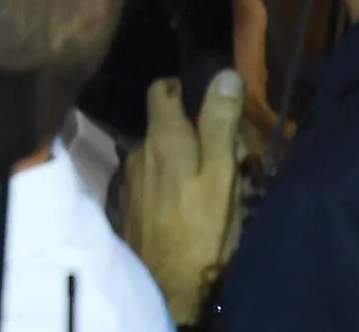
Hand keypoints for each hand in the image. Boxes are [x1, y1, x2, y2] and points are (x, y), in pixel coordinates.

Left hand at [116, 69, 245, 323]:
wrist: (166, 284)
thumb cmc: (200, 227)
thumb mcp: (221, 173)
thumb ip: (220, 124)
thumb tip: (225, 74)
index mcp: (161, 136)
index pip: (161, 88)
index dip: (184, 87)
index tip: (210, 103)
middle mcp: (138, 149)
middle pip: (165, 125)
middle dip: (193, 131)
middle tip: (228, 155)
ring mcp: (130, 178)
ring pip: (160, 154)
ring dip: (184, 160)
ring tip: (214, 184)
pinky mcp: (130, 204)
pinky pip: (153, 180)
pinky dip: (171, 183)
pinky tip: (190, 204)